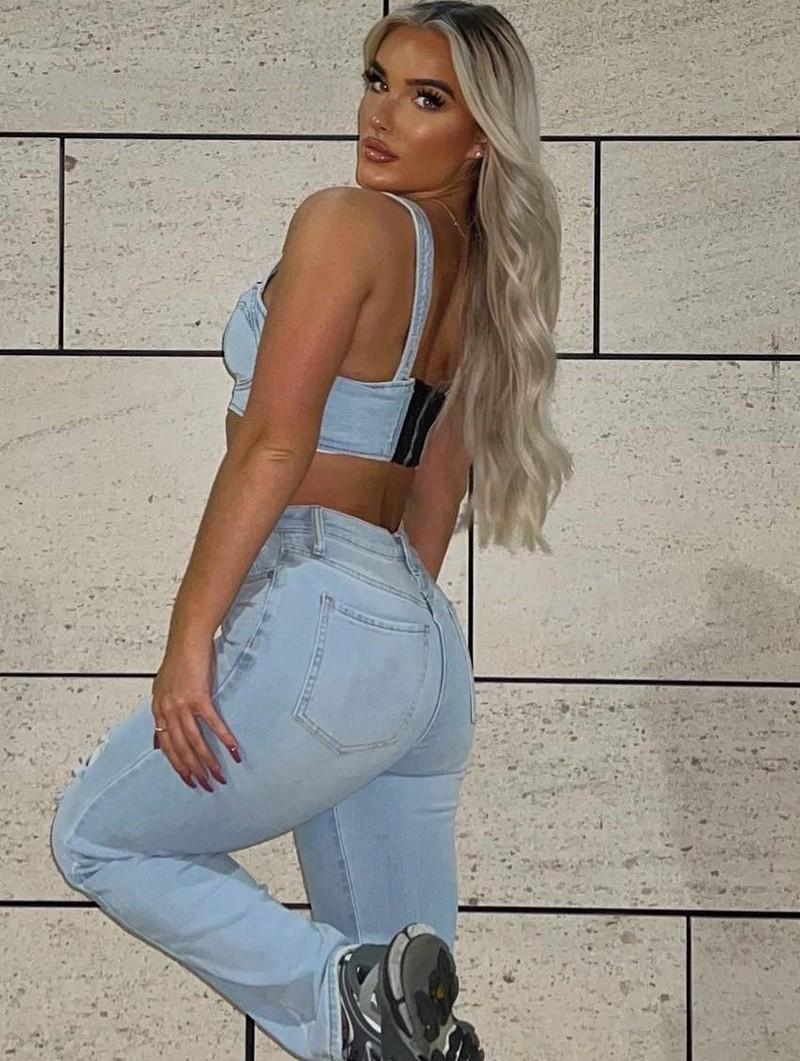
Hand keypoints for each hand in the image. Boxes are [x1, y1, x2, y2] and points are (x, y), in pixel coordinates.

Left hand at [151, 638, 241, 790]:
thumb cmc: (180, 660)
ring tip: (219, 775)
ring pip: (195, 742)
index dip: (177, 766)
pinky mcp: (199, 697)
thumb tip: (158, 740)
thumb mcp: (163, 688)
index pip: (166, 747)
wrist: (187, 639)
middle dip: (193, 770)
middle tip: (206, 785)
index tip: (188, 780)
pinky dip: (224, 739)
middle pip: (180, 749)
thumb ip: (162, 713)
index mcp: (158, 710)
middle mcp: (167, 710)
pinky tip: (234, 751)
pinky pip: (213, 724)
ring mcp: (182, 705)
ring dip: (208, 761)